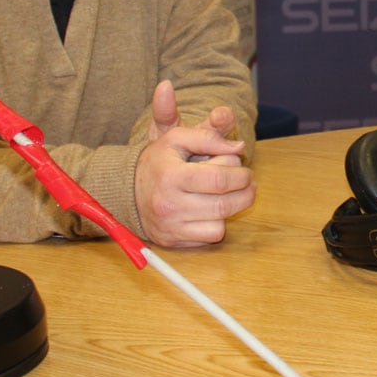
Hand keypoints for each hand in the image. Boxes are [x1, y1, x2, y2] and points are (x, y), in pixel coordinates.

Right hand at [133, 80, 255, 247]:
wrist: (127, 189)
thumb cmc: (160, 160)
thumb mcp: (177, 137)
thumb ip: (208, 135)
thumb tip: (239, 147)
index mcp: (171, 175)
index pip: (219, 180)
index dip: (240, 174)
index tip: (244, 169)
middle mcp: (168, 204)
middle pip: (223, 204)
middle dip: (244, 192)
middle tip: (248, 182)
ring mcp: (170, 226)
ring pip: (220, 224)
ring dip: (233, 208)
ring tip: (232, 194)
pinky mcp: (173, 241)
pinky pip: (210, 238)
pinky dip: (217, 224)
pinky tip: (212, 210)